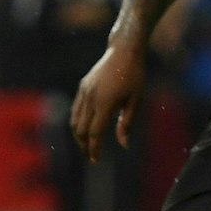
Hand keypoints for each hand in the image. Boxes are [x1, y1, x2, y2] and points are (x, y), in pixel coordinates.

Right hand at [71, 44, 146, 161]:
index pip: (94, 132)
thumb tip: (124, 145)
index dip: (94, 148)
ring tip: (87, 145)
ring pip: (74, 120)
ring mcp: (84, 91)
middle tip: (92, 156)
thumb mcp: (136, 100)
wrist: (123, 51)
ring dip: (79, 135)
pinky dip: (77, 122)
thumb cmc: (135, 76)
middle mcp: (91, 98)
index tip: (95, 160)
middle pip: (80, 129)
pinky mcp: (83, 86)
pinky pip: (76, 109)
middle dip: (84, 145)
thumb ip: (127, 123)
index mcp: (105, 103)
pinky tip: (85, 128)